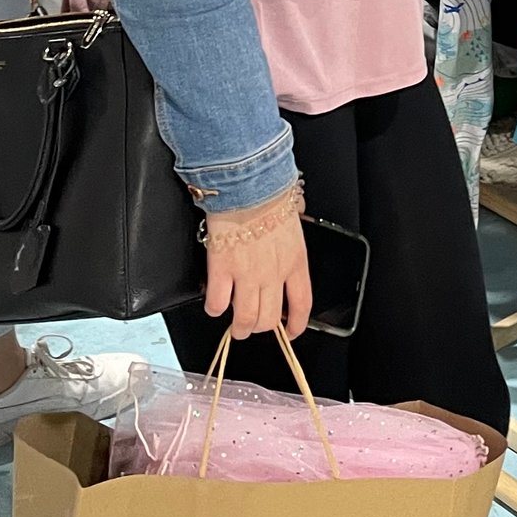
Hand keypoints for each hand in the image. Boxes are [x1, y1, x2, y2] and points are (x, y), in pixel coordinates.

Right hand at [203, 189, 311, 339]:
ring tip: (236, 327)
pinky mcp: (223, 271)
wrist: (248, 186)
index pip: (301, 303)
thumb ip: (292, 232)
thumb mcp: (293, 218)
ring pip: (245, 319)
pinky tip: (215, 305)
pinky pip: (218, 303)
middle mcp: (274, 274)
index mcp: (295, 261)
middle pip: (269, 319)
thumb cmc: (269, 195)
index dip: (296, 323)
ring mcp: (248, 276)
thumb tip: (294, 223)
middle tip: (253, 326)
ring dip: (240, 328)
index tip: (291, 331)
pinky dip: (215, 309)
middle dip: (261, 328)